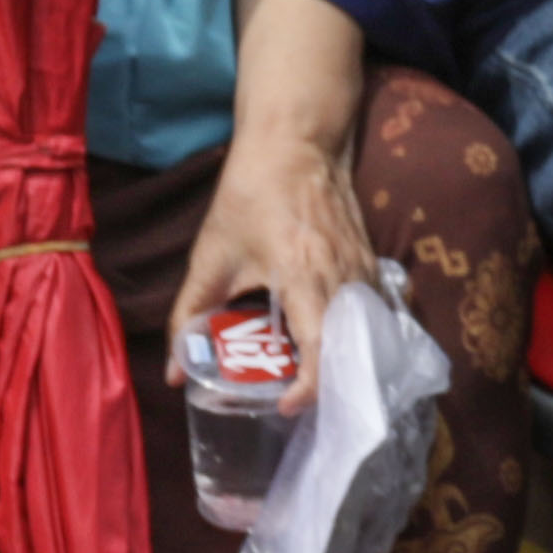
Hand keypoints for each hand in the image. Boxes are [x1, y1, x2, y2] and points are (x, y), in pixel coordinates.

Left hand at [171, 129, 379, 399]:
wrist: (298, 143)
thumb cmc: (251, 195)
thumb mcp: (212, 255)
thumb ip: (189, 315)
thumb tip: (175, 373)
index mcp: (304, 275)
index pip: (321, 347)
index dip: (308, 387)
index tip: (284, 407)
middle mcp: (344, 276)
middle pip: (353, 351)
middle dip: (330, 387)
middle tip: (299, 408)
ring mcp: (364, 270)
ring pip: (369, 336)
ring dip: (346, 365)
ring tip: (316, 387)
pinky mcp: (372, 264)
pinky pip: (377, 316)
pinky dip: (363, 341)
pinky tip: (341, 353)